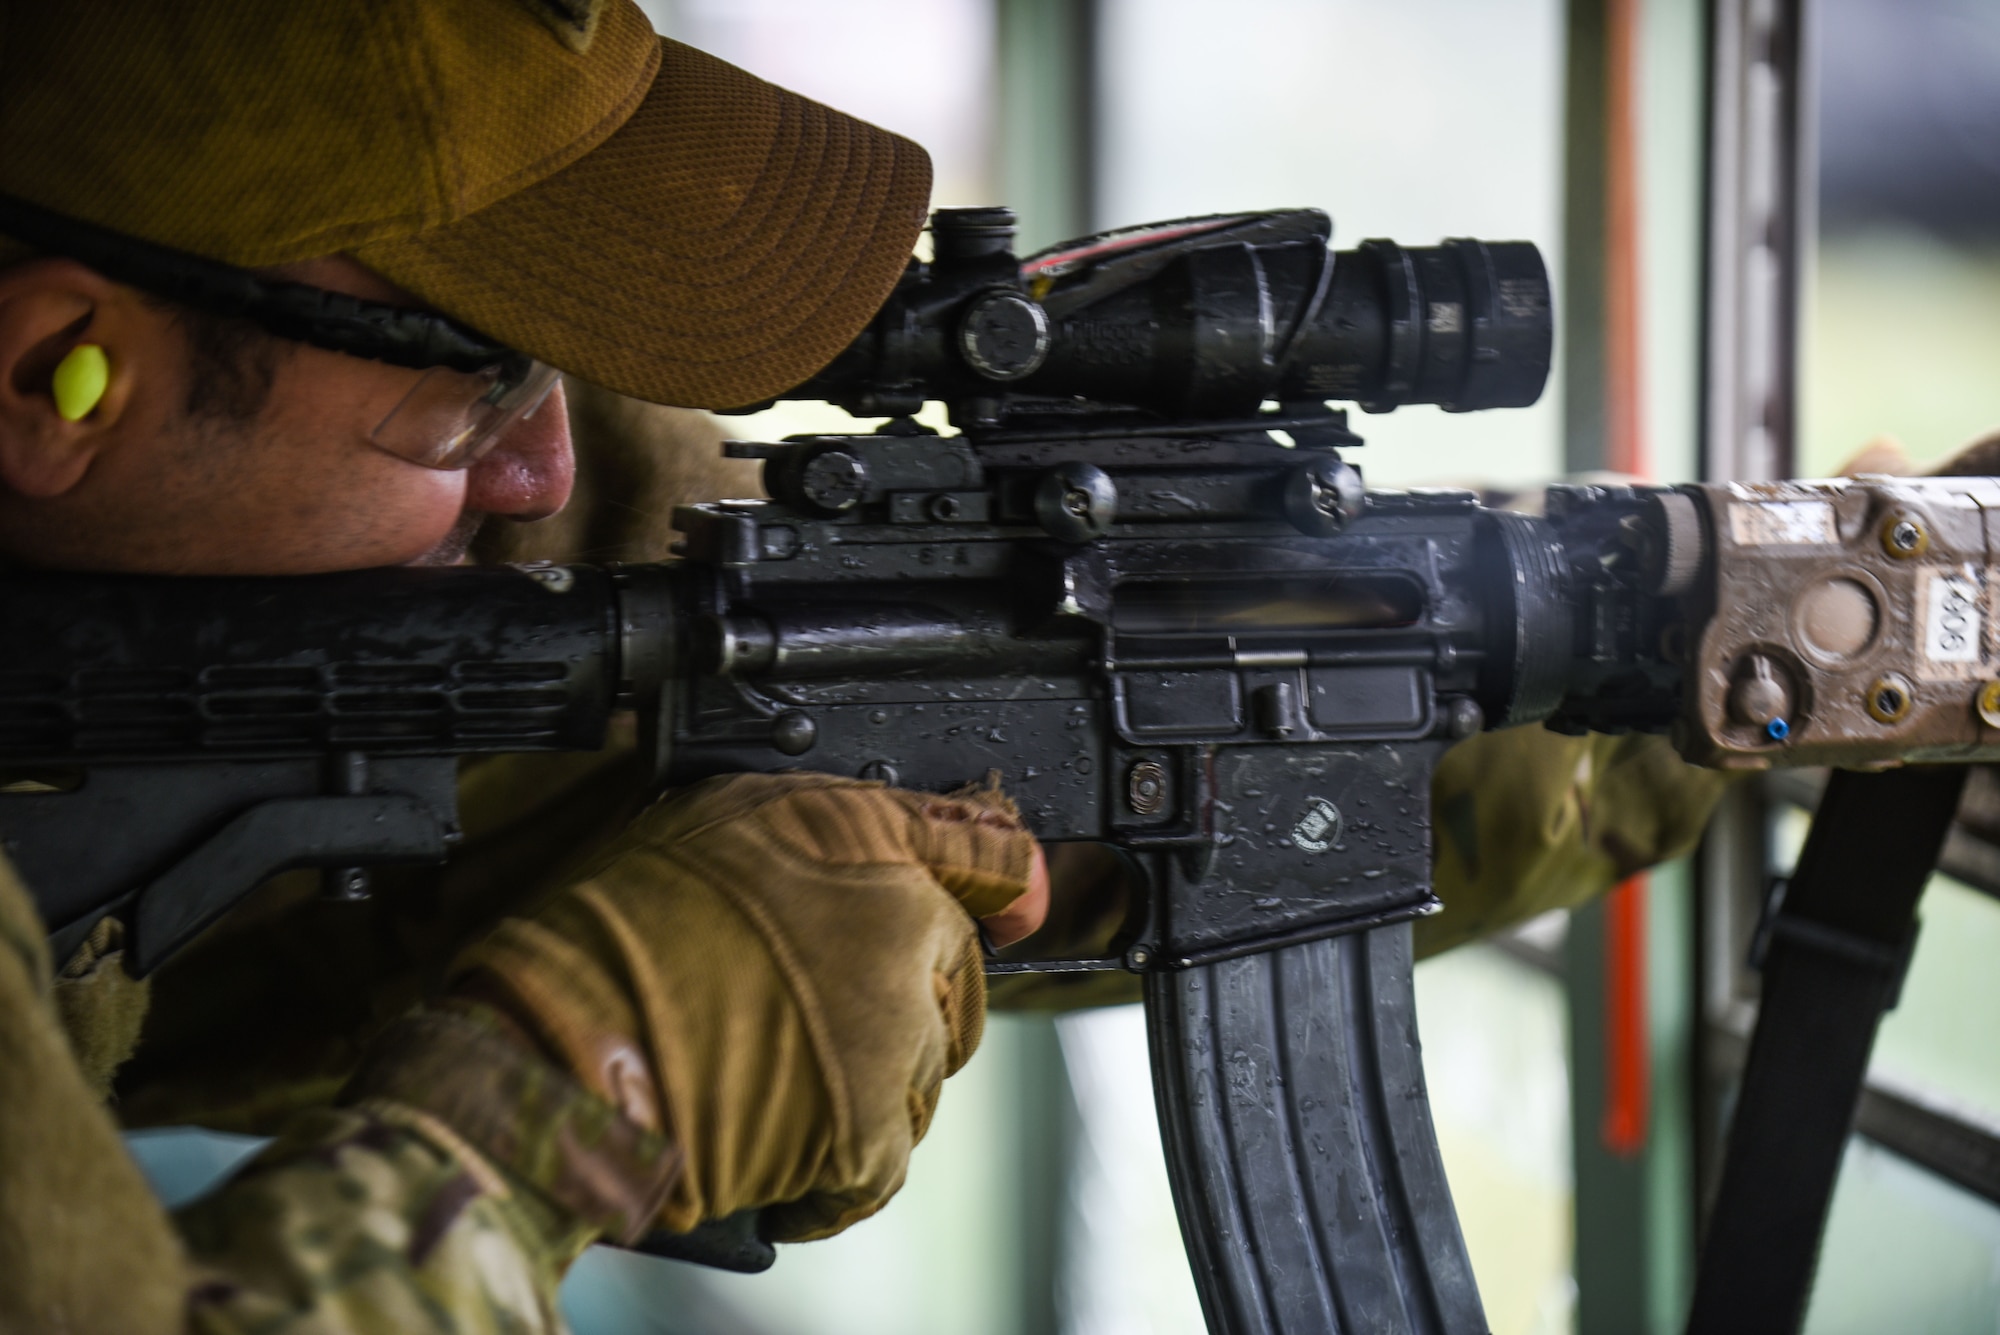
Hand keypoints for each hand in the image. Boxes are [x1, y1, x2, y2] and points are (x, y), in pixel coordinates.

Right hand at [443, 772, 1044, 1240]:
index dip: (1005, 879)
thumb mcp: (709, 827)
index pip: (988, 848)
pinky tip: (767, 1154)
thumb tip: (880, 859)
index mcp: (861, 834)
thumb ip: (819, 837)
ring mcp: (895, 1027)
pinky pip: (885, 1160)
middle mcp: (900, 918)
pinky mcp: (873, 1127)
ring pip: (927, 1068)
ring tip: (767, 1083)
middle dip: (903, 999)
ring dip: (867, 1084)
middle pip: (958, 972)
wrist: (553, 1053)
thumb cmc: (602, 940)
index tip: (1015, 902)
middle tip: (810, 1018)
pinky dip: (831, 1174)